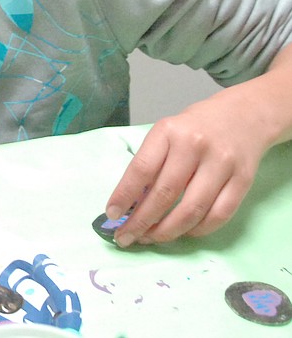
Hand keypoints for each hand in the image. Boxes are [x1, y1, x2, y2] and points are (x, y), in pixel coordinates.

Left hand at [106, 47, 291, 246]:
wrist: (243, 115)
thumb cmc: (194, 128)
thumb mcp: (166, 133)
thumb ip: (151, 163)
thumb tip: (130, 203)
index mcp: (168, 132)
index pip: (141, 169)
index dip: (124, 196)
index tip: (112, 215)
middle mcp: (194, 146)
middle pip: (165, 193)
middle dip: (142, 221)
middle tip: (127, 237)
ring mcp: (222, 164)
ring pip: (192, 210)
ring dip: (168, 231)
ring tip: (151, 239)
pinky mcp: (243, 180)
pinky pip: (219, 215)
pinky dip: (198, 230)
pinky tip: (183, 233)